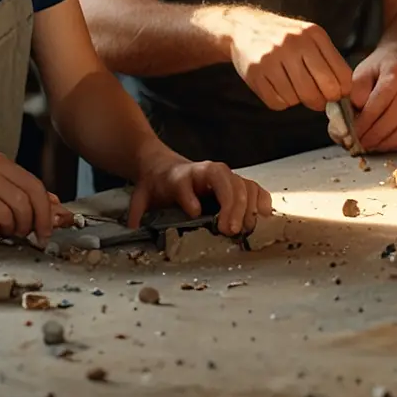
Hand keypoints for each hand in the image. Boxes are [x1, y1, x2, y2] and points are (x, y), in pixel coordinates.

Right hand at [0, 152, 71, 241]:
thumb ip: (21, 187)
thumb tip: (54, 204)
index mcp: (2, 163)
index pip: (35, 187)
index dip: (46, 211)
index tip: (46, 230)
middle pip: (25, 203)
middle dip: (30, 224)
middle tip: (24, 233)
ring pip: (8, 216)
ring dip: (10, 230)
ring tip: (3, 230)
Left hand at [127, 154, 272, 237]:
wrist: (165, 167)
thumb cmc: (157, 185)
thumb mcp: (142, 195)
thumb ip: (137, 209)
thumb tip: (132, 225)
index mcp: (179, 176)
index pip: (184, 183)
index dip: (189, 197)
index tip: (194, 213)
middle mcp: (204, 171)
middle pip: (222, 181)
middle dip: (229, 204)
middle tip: (229, 230)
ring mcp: (222, 176)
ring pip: (241, 183)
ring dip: (247, 206)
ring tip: (245, 229)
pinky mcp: (235, 183)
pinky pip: (253, 187)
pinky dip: (261, 200)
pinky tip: (264, 215)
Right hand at [222, 6, 352, 112]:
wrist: (244, 27)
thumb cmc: (283, 37)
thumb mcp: (309, 37)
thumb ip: (328, 60)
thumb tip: (344, 92)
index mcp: (313, 34)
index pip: (340, 74)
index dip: (341, 92)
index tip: (336, 95)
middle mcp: (293, 43)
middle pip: (319, 90)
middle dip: (321, 102)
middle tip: (317, 100)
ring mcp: (272, 57)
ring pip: (297, 98)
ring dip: (298, 100)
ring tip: (293, 87)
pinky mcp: (255, 71)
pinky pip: (277, 102)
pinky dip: (281, 102)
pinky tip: (278, 88)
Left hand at [342, 54, 396, 152]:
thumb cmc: (378, 75)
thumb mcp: (362, 74)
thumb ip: (355, 92)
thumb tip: (355, 114)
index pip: (376, 106)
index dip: (362, 124)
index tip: (352, 135)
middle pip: (390, 123)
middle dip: (372, 138)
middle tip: (360, 145)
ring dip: (385, 146)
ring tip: (372, 146)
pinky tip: (391, 144)